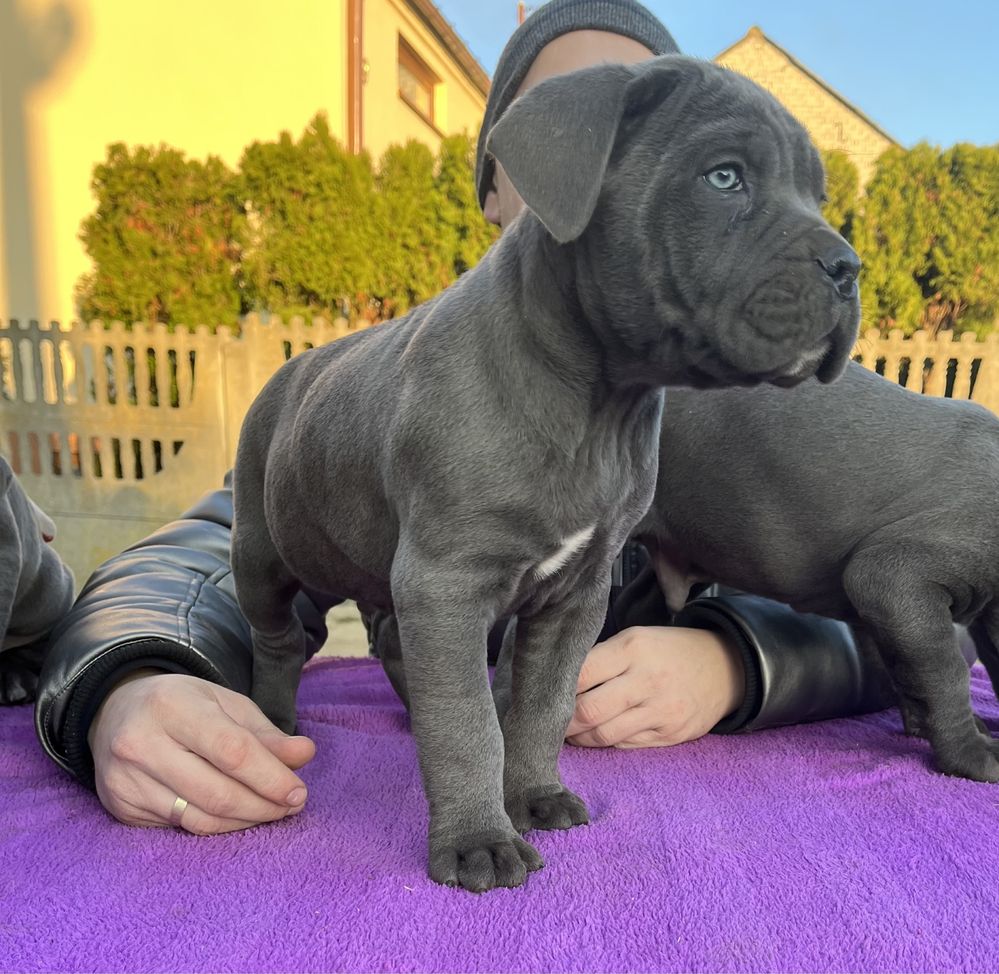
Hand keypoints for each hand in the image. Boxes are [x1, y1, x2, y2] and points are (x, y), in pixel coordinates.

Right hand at [88, 670, 315, 833]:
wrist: (114, 714)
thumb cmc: (182, 705)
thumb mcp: (225, 703)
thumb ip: (265, 733)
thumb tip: (304, 754)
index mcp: (173, 706)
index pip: (231, 751)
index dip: (270, 777)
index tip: (298, 792)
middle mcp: (142, 744)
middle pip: (217, 793)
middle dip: (264, 806)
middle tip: (291, 806)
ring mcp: (127, 780)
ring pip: (200, 818)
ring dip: (245, 821)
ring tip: (271, 812)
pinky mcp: (122, 809)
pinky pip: (181, 828)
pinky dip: (217, 827)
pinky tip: (238, 817)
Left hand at [565, 626, 744, 747]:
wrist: (725, 667)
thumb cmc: (668, 651)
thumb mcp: (636, 639)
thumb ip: (601, 659)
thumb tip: (560, 683)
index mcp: (633, 649)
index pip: (581, 674)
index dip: (557, 689)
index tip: (543, 695)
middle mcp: (647, 680)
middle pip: (589, 710)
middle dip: (562, 721)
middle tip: (548, 723)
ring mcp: (661, 710)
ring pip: (605, 735)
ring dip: (580, 737)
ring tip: (569, 732)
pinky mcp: (671, 734)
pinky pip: (626, 745)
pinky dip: (605, 743)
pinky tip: (596, 736)